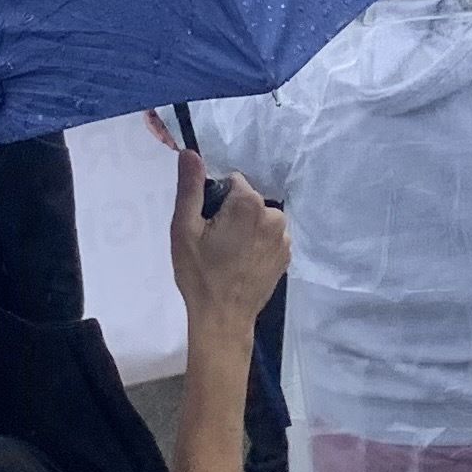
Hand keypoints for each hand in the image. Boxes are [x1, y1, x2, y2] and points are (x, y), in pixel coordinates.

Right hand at [167, 156, 287, 328]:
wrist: (223, 318)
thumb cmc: (200, 274)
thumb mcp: (184, 229)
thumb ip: (190, 187)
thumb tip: (191, 153)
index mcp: (250, 204)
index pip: (232, 182)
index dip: (216, 200)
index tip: (206, 223)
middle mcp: (275, 216)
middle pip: (247, 200)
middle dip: (231, 214)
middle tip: (214, 242)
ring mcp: (284, 238)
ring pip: (259, 219)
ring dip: (245, 230)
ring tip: (227, 256)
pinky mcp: (287, 256)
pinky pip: (269, 237)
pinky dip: (256, 245)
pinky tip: (241, 264)